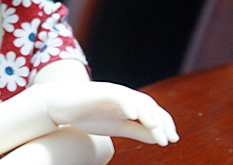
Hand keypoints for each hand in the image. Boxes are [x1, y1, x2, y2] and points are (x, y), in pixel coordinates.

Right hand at [40, 81, 178, 145]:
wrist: (60, 105)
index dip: (165, 124)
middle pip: (149, 105)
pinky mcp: (101, 92)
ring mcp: (113, 93)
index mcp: (129, 105)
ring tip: (156, 127)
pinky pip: (117, 96)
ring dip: (148, 114)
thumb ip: (136, 131)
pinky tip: (133, 115)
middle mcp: (125, 96)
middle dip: (161, 122)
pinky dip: (126, 104)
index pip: (153, 112)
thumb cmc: (87, 115)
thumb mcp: (116, 127)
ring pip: (136, 100)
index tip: (172, 140)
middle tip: (169, 139)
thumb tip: (158, 138)